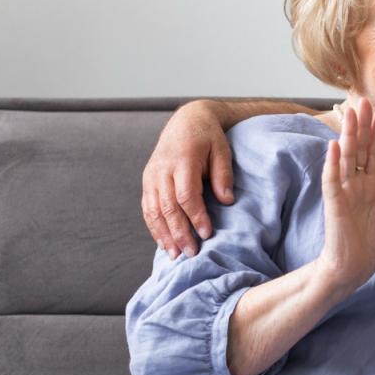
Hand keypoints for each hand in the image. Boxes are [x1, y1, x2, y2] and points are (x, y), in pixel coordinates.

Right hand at [141, 101, 234, 258]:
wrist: (186, 120)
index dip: (196, 216)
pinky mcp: (147, 181)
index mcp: (182, 160)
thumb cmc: (208, 137)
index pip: (186, 194)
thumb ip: (223, 175)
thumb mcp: (222, 150)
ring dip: (163, 234)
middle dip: (179, 232)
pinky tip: (163, 242)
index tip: (207, 234)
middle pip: (167, 206)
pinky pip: (147, 207)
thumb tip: (227, 201)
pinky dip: (154, 226)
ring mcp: (151, 176)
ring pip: (153, 210)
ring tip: (175, 255)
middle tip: (191, 253)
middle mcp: (162, 169)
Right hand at [317, 99, 374, 293]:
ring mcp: (343, 195)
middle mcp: (354, 188)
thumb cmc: (367, 249)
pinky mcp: (334, 207)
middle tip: (364, 102)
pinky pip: (332, 182)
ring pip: (345, 160)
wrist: (351, 272)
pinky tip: (334, 146)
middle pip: (359, 151)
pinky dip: (332, 164)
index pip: (372, 155)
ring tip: (350, 114)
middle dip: (362, 127)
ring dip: (348, 137)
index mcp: (368, 189)